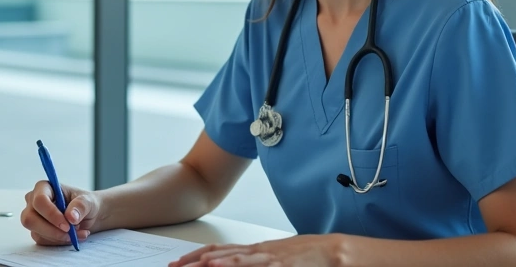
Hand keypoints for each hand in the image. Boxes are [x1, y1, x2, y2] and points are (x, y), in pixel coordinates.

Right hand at [20, 180, 101, 245]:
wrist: (88, 216)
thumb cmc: (85, 203)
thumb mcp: (89, 201)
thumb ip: (81, 206)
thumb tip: (71, 216)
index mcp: (44, 187)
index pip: (39, 200)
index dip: (51, 214)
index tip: (67, 225)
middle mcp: (34, 201)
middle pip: (30, 219)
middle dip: (51, 229)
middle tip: (70, 233)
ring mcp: (33, 217)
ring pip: (36, 232)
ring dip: (59, 237)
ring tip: (78, 233)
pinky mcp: (37, 231)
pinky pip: (42, 241)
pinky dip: (59, 242)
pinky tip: (72, 237)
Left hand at [168, 235, 341, 266]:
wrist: (336, 252)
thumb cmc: (309, 258)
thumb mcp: (279, 259)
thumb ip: (259, 262)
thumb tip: (236, 266)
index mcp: (256, 250)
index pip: (219, 251)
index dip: (197, 256)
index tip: (179, 263)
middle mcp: (258, 251)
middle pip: (219, 254)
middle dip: (193, 262)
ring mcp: (267, 257)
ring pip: (231, 259)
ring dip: (207, 264)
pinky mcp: (278, 265)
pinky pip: (252, 265)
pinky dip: (232, 265)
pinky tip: (216, 266)